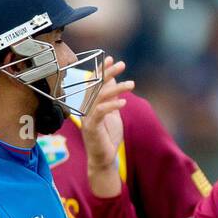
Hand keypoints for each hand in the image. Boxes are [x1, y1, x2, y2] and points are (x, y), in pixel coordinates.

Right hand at [82, 56, 132, 197]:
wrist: (104, 158)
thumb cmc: (107, 136)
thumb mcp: (112, 113)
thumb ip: (111, 97)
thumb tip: (113, 81)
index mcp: (90, 103)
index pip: (94, 82)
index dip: (101, 70)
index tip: (111, 58)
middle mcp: (86, 108)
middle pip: (96, 86)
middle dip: (108, 73)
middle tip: (121, 64)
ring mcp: (87, 118)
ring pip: (99, 97)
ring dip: (116, 89)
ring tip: (131, 84)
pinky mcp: (91, 128)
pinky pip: (100, 112)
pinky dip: (112, 106)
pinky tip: (124, 102)